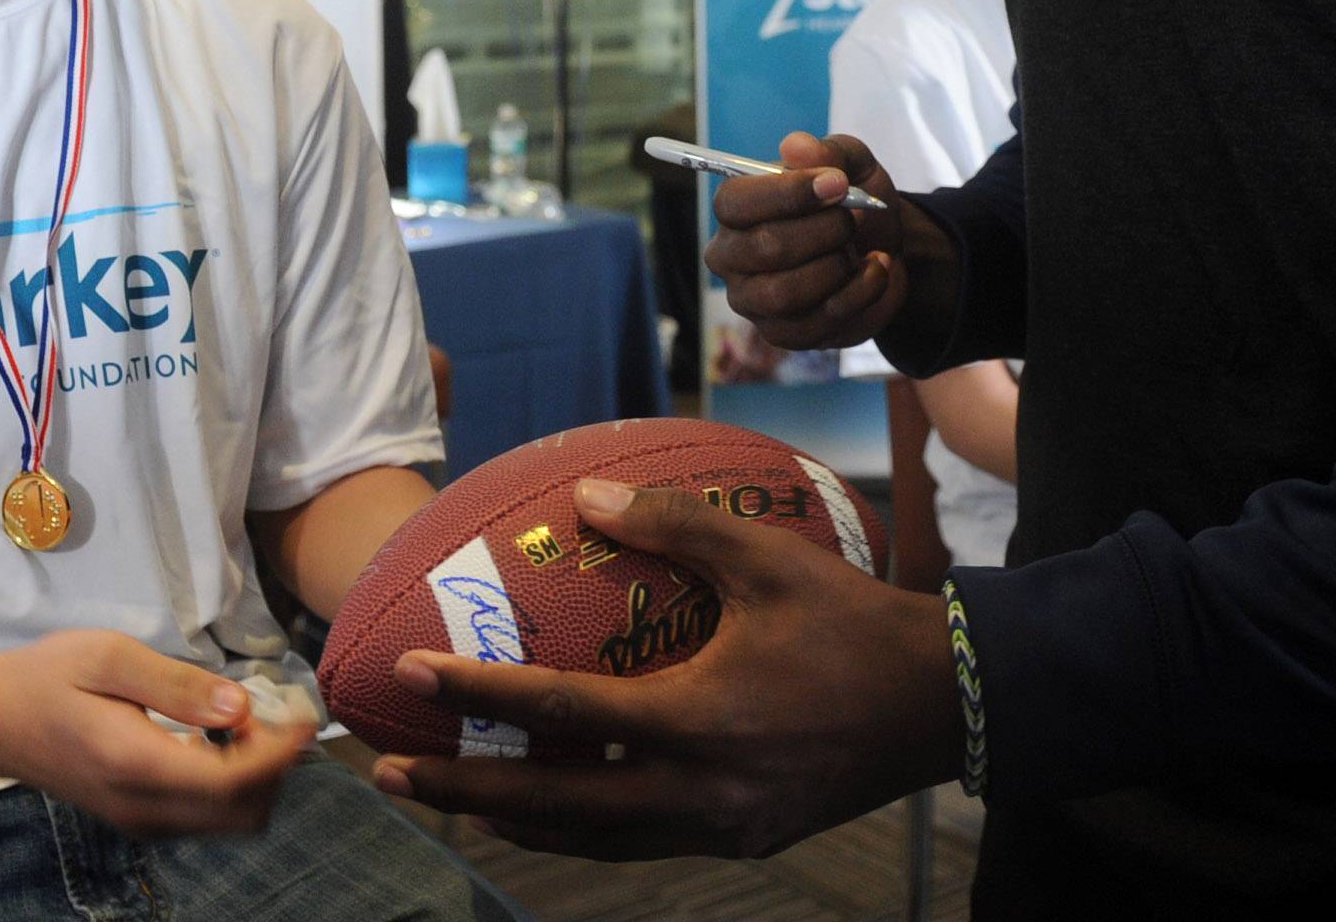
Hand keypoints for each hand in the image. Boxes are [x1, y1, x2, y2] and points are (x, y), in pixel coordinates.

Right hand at [0, 630, 312, 837]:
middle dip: (273, 767)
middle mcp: (142, 808)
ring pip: (228, 823)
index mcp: (135, 764)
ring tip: (235, 722)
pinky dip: (229, 786)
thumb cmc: (48, 678)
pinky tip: (213, 740)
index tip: (305, 718)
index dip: (280, 754)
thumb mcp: (109, 657)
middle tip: (263, 712)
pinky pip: (205, 818)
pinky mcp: (138, 819)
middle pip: (241, 814)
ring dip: (254, 778)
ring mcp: (139, 821)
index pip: (231, 783)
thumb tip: (240, 707)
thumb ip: (178, 683)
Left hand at [371, 479, 962, 860]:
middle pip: (554, 809)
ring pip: (592, 841)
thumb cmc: (857, 622)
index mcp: (700, 721)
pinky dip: (580, 829)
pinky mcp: (743, 842)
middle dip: (463, 796)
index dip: (480, 698)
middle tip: (387, 772)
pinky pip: (637, 844)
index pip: (561, 716)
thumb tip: (584, 491)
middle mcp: (700, 793)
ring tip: (449, 795)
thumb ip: (673, 523)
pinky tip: (550, 806)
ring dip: (514, 822)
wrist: (949, 705)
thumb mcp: (769, 558)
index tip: (414, 679)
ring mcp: (722, 830)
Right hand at [705, 131, 939, 350]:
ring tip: (859, 248)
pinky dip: (860, 292)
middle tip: (852, 218)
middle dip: (824, 230)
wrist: (883, 250)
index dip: (788, 193)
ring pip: (785, 292)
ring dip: (837, 266)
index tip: (837, 184)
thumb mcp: (852, 165)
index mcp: (736, 210)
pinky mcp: (784, 334)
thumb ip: (828, 152)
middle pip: (764, 248)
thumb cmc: (852, 203)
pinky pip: (819, 321)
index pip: (734, 203)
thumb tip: (796, 147)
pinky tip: (874, 270)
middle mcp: (731, 258)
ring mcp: (754, 302)